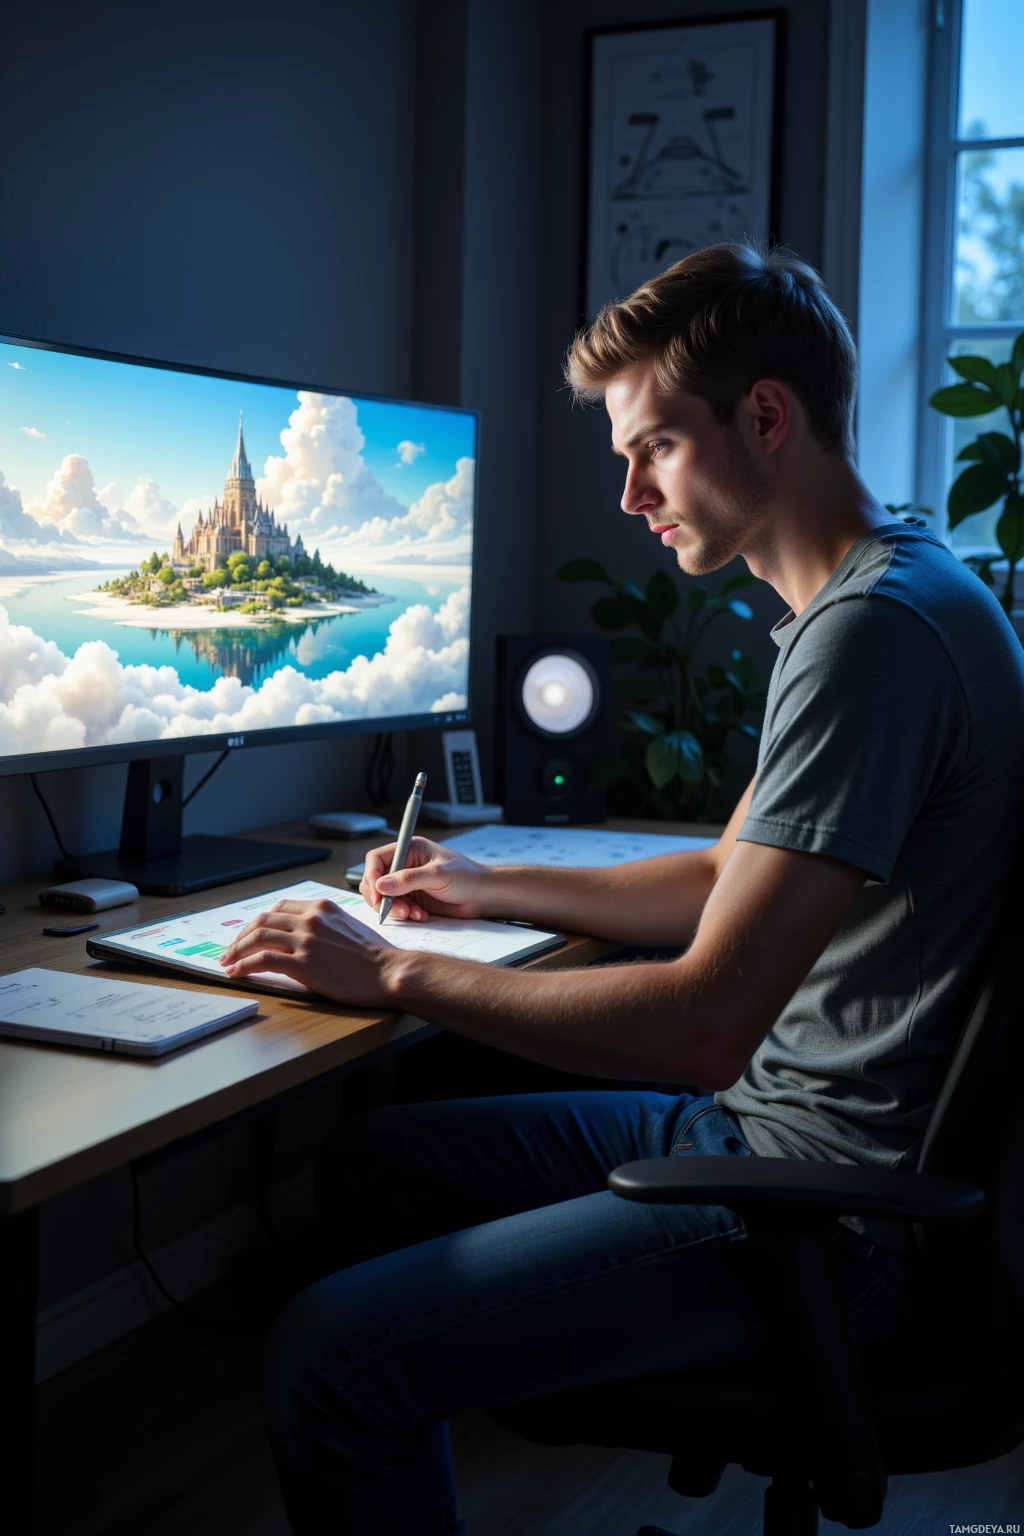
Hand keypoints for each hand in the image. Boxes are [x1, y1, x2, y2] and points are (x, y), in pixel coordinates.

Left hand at [218, 898, 395, 1005]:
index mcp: (322, 907)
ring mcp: (306, 940)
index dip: (260, 921)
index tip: (251, 934)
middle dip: (242, 935)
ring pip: (258, 936)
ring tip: (228, 962)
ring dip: (237, 950)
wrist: (388, 972)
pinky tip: (237, 972)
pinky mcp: (303, 963)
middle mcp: (311, 919)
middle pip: (263, 919)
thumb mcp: (348, 927)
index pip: (280, 907)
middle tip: (231, 949)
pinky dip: (244, 965)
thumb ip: (324, 926)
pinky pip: (263, 960)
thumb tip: (304, 938)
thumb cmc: (375, 956)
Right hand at [361, 835, 492, 921]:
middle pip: (376, 880)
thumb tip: (381, 885)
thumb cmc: (467, 877)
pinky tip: (421, 915)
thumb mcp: (437, 875)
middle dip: (381, 897)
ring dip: (394, 908)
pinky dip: (405, 914)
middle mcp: (405, 866)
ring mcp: (408, 884)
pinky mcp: (414, 899)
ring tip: (412, 913)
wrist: (484, 896)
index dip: (371, 875)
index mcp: (409, 850)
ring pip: (385, 897)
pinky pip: (398, 908)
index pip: (377, 859)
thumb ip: (408, 879)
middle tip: (392, 909)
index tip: (377, 893)